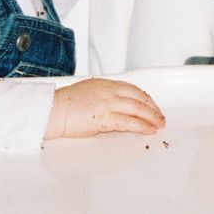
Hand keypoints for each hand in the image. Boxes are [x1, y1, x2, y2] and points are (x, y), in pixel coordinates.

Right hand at [44, 78, 165, 139]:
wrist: (53, 110)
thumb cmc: (65, 104)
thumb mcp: (89, 92)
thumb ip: (105, 96)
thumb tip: (117, 106)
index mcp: (105, 83)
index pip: (133, 89)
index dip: (146, 98)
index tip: (152, 105)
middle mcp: (109, 91)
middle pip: (139, 98)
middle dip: (153, 108)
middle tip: (160, 116)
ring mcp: (107, 103)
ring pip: (137, 109)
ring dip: (151, 117)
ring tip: (159, 124)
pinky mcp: (104, 117)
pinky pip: (128, 122)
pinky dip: (141, 126)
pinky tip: (148, 130)